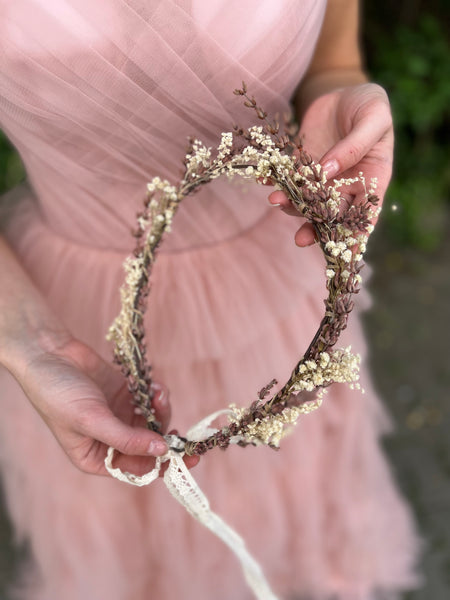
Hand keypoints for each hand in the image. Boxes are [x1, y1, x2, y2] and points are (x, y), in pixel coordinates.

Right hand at [17, 337, 198, 475]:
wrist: (48, 353)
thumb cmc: (59, 393)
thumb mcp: (92, 420)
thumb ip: (127, 439)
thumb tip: (162, 451)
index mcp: (97, 458)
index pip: (137, 469)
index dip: (161, 465)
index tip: (185, 457)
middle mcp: (110, 440)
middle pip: (150, 447)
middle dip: (167, 438)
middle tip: (186, 435)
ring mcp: (119, 416)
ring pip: (153, 422)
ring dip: (162, 411)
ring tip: (159, 394)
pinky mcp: (125, 394)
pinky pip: (150, 401)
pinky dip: (157, 395)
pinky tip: (156, 386)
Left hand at [269, 83, 393, 245]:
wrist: (343, 91)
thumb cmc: (369, 104)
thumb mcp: (373, 118)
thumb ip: (355, 146)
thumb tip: (327, 172)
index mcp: (372, 180)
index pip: (365, 215)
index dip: (356, 238)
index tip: (345, 256)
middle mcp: (346, 185)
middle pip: (332, 215)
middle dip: (316, 229)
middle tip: (301, 239)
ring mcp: (322, 178)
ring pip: (306, 200)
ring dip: (291, 205)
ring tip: (276, 202)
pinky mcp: (302, 166)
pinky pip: (288, 179)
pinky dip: (275, 182)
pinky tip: (264, 182)